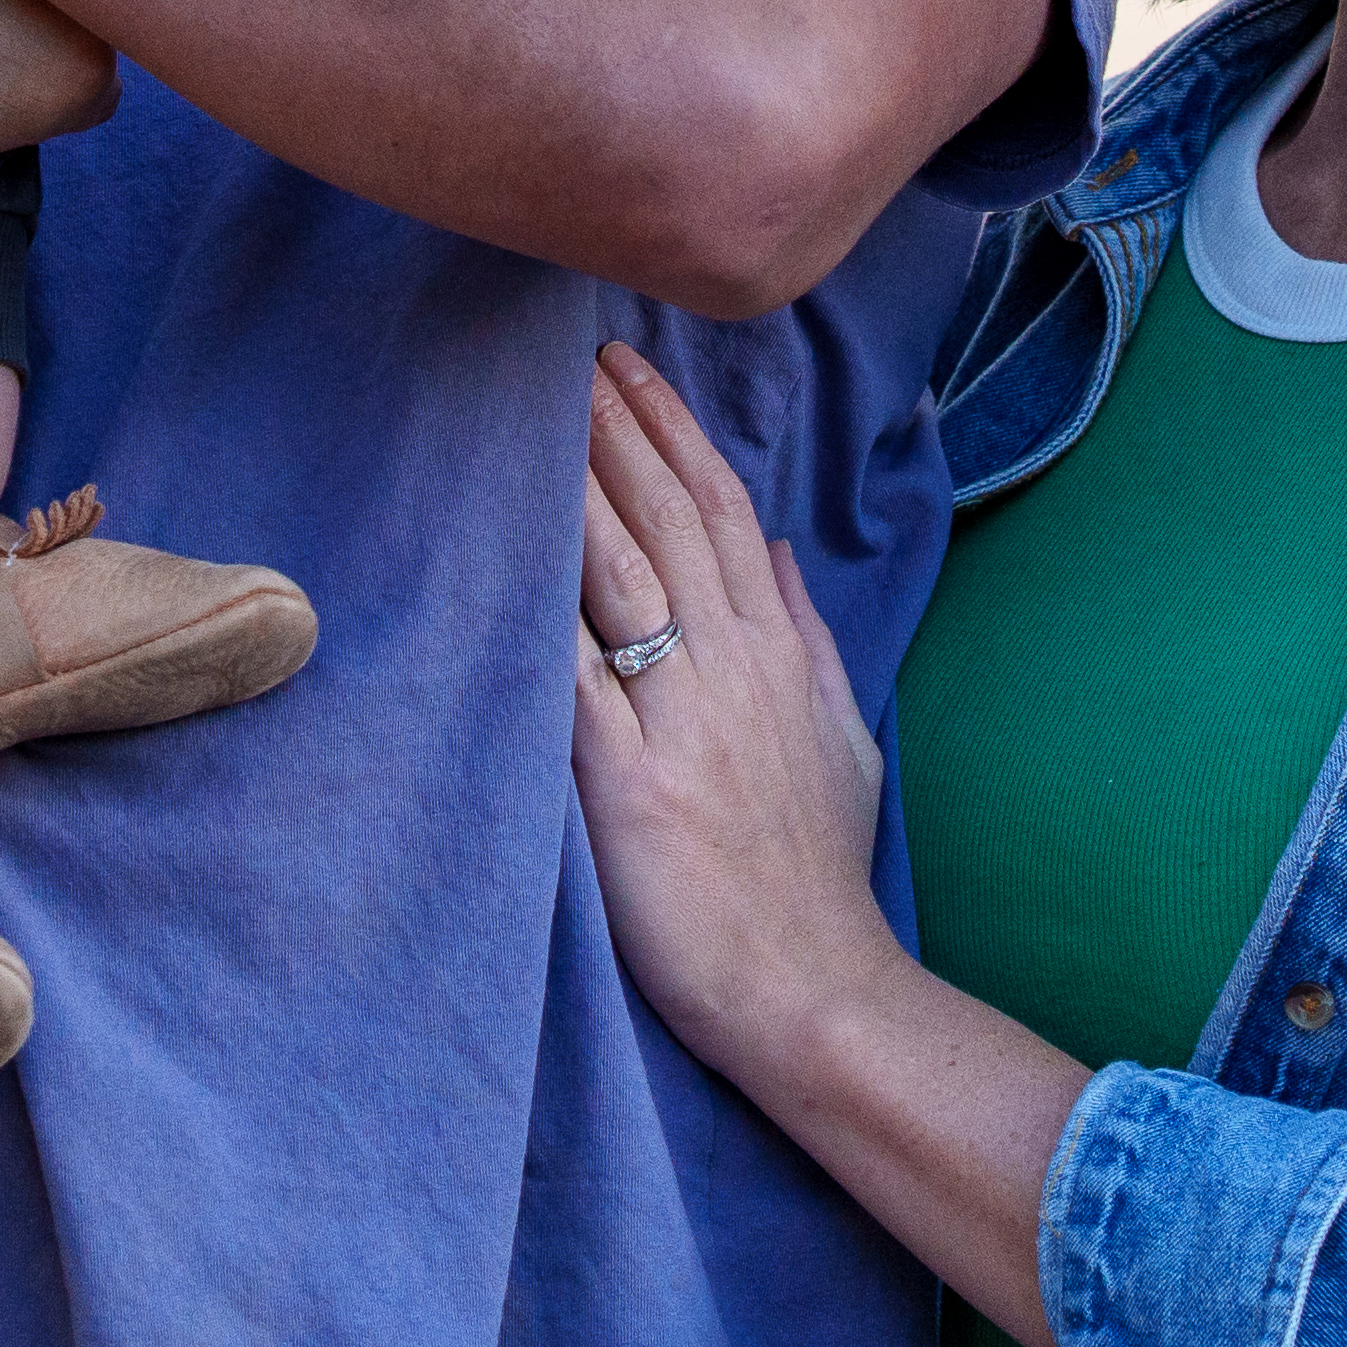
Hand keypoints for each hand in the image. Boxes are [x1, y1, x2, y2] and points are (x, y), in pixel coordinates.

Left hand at [566, 346, 895, 1075]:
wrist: (819, 990)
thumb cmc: (818, 876)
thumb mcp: (841, 740)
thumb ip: (807, 638)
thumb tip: (784, 552)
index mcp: (778, 655)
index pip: (722, 513)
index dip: (670, 432)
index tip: (626, 368)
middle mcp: (734, 670)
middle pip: (670, 521)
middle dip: (614, 431)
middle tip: (562, 356)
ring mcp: (684, 724)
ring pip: (627, 576)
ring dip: (579, 490)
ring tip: (533, 417)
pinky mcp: (633, 788)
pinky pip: (578, 681)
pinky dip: (544, 614)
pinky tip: (505, 556)